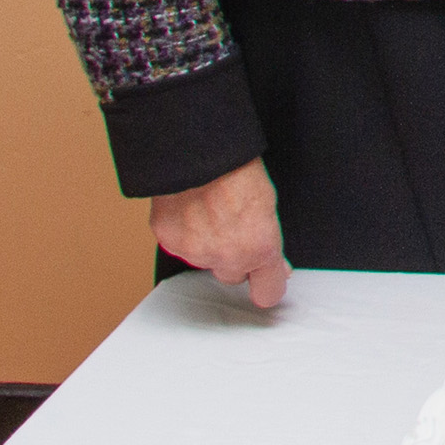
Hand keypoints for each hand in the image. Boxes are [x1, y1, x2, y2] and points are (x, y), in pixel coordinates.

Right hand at [152, 160, 288, 308]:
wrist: (199, 152)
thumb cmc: (238, 169)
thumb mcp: (268, 205)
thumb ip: (268, 240)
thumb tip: (275, 263)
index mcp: (259, 248)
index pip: (268, 292)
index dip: (269, 283)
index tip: (269, 280)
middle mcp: (227, 257)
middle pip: (233, 275)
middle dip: (236, 259)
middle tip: (235, 228)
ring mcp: (195, 252)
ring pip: (205, 260)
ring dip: (209, 244)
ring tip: (212, 209)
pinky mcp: (169, 242)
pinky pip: (181, 246)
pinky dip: (186, 232)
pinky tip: (192, 208)